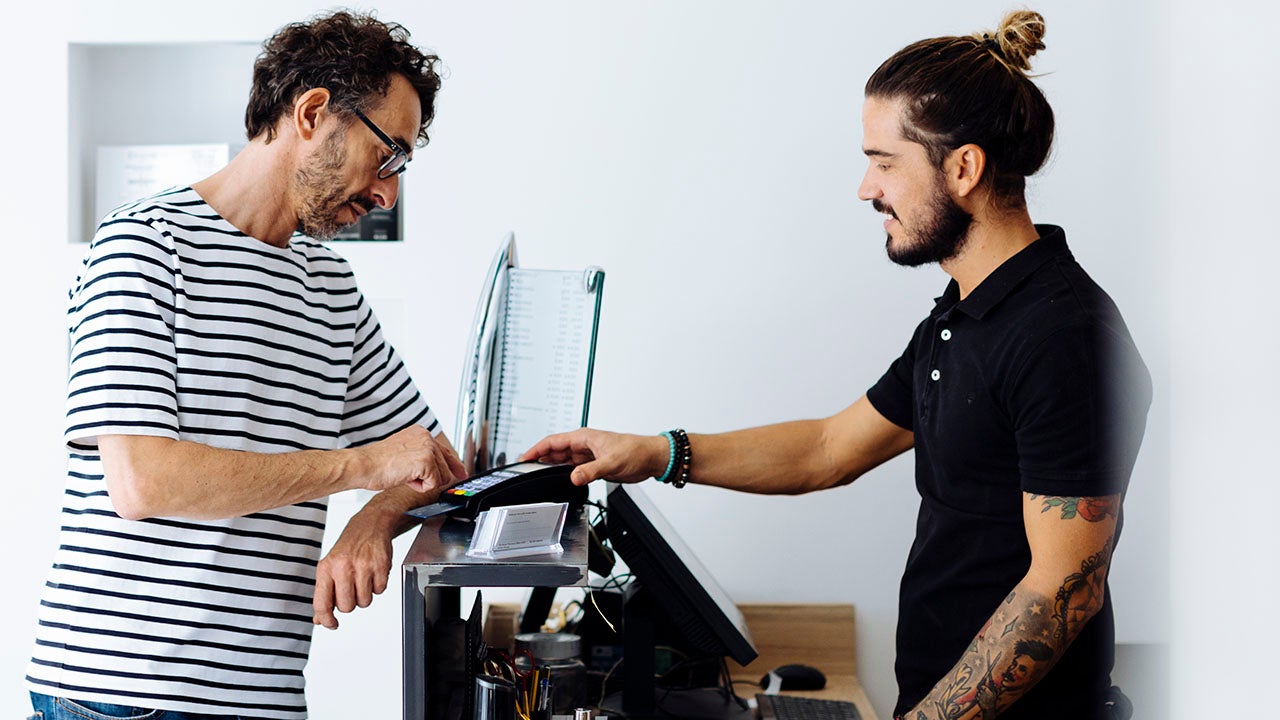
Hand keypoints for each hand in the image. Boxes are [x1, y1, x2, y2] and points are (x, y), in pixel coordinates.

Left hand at [312, 508, 394, 629]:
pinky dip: (378, 586)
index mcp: (326, 568)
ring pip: (364, 602)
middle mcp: (343, 567)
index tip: (331, 624)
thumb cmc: (349, 547)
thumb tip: (319, 618)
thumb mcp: (329, 566)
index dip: (326, 619)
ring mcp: (363, 566)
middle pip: (346, 607)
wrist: (371, 524)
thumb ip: (324, 593)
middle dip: (350, 603)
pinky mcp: (381, 566)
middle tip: (351, 590)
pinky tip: (374, 573)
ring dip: (365, 595)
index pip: (322, 604)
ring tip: (363, 579)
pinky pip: (380, 591)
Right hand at [355, 425, 465, 492]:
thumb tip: (439, 469)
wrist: (364, 466)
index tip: (462, 472)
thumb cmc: (377, 463)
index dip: (454, 464)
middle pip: (445, 467)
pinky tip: (406, 479)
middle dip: (431, 478)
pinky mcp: (426, 461)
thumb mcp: (404, 453)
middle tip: (410, 477)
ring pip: (442, 476)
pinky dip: (420, 487)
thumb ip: (422, 457)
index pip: (444, 450)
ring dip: (423, 482)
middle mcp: (426, 437)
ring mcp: (427, 448)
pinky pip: (434, 483)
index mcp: (420, 433)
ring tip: (404, 475)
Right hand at [520, 428, 667, 484]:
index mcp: (584, 437)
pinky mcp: (593, 465)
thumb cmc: (636, 451)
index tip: (524, 457)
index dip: (537, 449)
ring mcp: (588, 456)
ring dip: (550, 466)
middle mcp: (583, 445)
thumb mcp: (611, 462)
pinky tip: (558, 479)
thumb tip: (574, 477)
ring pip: (563, 460)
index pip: (553, 441)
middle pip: (554, 450)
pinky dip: (563, 473)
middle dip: (539, 458)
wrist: (651, 458)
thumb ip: (591, 471)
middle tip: (524, 468)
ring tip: (535, 473)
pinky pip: (573, 469)